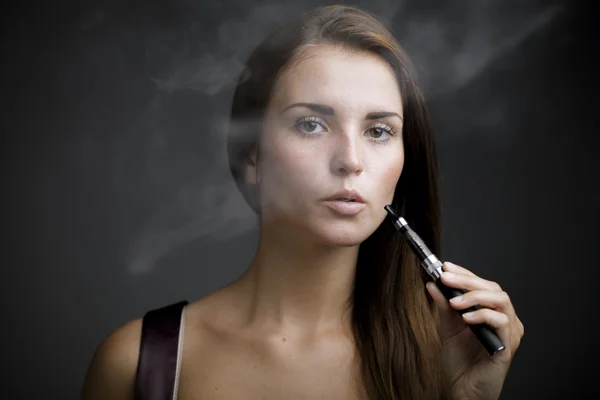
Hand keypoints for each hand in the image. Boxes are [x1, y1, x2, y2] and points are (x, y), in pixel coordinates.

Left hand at [426, 261, 523, 399]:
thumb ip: (443, 307)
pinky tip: (466, 318)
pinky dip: (483, 315)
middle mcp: (503, 319)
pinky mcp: (507, 346)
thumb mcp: (446, 328)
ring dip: (475, 296)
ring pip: (501, 300)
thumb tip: (433, 284)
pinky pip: (502, 323)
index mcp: (490, 312)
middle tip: (446, 277)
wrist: (462, 391)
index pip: (481, 284)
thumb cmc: (459, 362)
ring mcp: (508, 332)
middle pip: (492, 288)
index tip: (445, 267)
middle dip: (467, 280)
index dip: (464, 272)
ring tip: (455, 302)